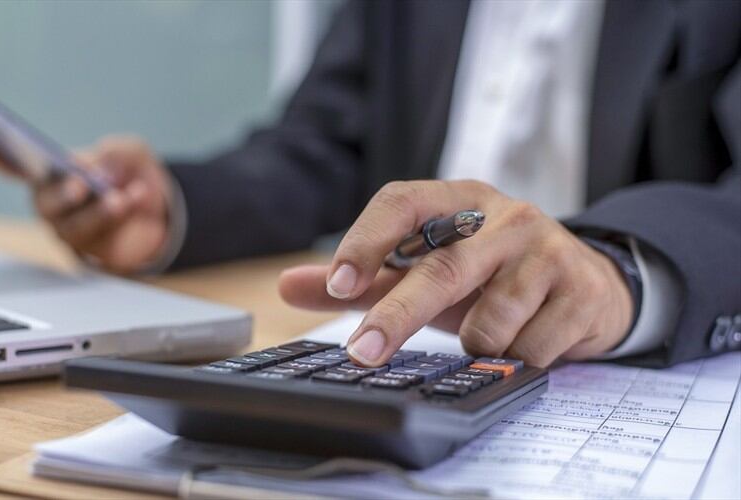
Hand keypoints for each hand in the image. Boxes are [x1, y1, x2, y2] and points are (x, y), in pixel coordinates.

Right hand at [0, 135, 172, 273]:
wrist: (159, 214)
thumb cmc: (129, 175)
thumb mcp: (130, 152)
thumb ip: (117, 150)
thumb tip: (102, 164)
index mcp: (48, 173)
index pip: (11, 164)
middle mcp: (51, 204)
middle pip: (46, 201)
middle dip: (63, 193)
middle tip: (81, 184)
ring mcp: (69, 231)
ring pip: (76, 225)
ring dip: (100, 210)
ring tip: (121, 197)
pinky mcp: (92, 252)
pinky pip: (100, 238)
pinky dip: (120, 217)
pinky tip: (135, 199)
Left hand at [278, 180, 633, 366]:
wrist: (588, 286)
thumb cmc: (490, 277)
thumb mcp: (428, 269)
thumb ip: (364, 277)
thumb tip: (287, 285)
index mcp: (458, 200)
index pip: (402, 202)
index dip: (365, 240)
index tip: (337, 285)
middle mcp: (504, 216)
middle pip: (442, 268)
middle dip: (398, 316)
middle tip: (362, 352)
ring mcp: (547, 249)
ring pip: (491, 320)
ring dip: (477, 343)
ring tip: (490, 335)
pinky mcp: (581, 288)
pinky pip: (532, 345)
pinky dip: (518, 357)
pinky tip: (529, 341)